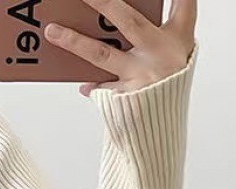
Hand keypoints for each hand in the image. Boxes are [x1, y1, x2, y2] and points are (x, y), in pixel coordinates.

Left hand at [43, 0, 196, 96]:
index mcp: (178, 37)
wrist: (162, 128)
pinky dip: (91, 86)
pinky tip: (85, 86)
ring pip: (101, 53)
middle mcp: (161, 52)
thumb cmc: (165, 87)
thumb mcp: (172, 57)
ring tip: (53, 31)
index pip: (182, 2)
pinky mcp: (125, 96)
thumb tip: (108, 25)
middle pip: (128, 20)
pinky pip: (99, 86)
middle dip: (103, 2)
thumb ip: (151, 37)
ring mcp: (142, 74)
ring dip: (74, 41)